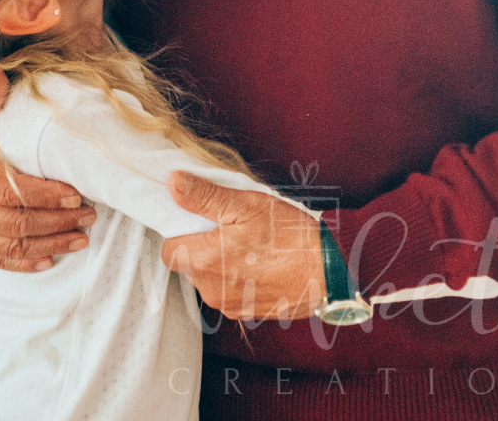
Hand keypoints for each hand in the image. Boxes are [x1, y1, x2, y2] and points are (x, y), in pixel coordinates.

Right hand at [0, 70, 96, 271]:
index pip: (12, 192)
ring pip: (11, 246)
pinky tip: (48, 261)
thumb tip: (2, 79)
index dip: (47, 196)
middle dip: (59, 222)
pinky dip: (22, 264)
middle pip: (19, 224)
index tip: (76, 194)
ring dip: (50, 245)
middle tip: (90, 215)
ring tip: (81, 239)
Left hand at [161, 171, 325, 320]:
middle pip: (188, 263)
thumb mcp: (245, 205)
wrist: (329, 273)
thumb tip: (173, 184)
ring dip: (219, 260)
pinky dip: (236, 276)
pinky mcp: (247, 312)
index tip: (197, 217)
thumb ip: (204, 196)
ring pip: (208, 277)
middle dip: (200, 243)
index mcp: (205, 262)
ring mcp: (230, 305)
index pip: (168, 249)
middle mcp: (212, 290)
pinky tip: (258, 260)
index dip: (179, 230)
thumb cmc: (289, 236)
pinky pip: (228, 291)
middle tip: (228, 225)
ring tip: (247, 242)